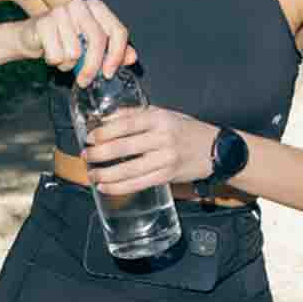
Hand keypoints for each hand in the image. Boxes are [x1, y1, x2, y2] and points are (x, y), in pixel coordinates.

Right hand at [14, 0, 136, 86]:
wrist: (32, 36)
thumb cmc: (66, 41)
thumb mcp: (92, 46)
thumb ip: (114, 51)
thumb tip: (132, 57)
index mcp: (97, 7)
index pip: (118, 31)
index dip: (116, 55)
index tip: (109, 73)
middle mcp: (80, 5)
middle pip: (98, 40)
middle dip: (92, 67)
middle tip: (86, 81)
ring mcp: (60, 11)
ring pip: (75, 51)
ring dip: (68, 64)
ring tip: (63, 58)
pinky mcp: (43, 22)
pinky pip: (56, 54)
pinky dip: (54, 62)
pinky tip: (51, 54)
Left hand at [82, 107, 216, 195]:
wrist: (216, 149)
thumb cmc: (187, 130)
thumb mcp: (165, 114)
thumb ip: (137, 115)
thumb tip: (108, 119)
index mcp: (159, 118)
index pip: (126, 124)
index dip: (104, 131)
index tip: (90, 137)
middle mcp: (162, 138)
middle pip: (123, 147)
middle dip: (99, 153)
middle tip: (86, 156)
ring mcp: (165, 159)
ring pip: (128, 168)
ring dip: (105, 173)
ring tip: (92, 174)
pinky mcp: (167, 176)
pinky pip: (138, 183)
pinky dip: (119, 187)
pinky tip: (106, 186)